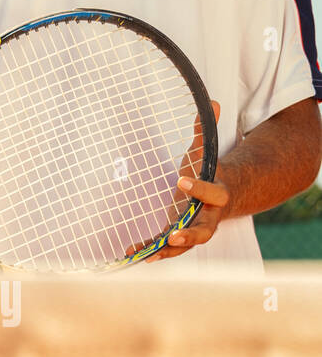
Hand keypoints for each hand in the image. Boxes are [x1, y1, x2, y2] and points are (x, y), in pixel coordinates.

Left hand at [148, 100, 227, 261]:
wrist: (223, 197)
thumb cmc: (209, 172)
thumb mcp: (205, 152)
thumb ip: (203, 131)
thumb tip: (210, 102)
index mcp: (217, 194)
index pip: (212, 193)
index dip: (199, 187)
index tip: (181, 179)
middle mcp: (208, 216)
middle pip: (205, 230)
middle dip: (190, 234)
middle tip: (174, 236)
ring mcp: (195, 228)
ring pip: (186, 246)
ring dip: (168, 251)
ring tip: (148, 255)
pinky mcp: (180, 235)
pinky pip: (168, 248)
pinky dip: (152, 251)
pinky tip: (131, 253)